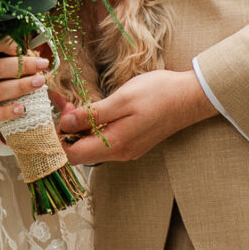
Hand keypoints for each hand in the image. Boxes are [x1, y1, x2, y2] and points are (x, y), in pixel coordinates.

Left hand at [57, 69, 215, 163]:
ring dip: (79, 127)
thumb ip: (92, 114)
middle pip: (80, 151)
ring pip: (91, 145)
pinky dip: (93, 127)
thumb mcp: (122, 99)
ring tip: (74, 104)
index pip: (72, 155)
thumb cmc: (159, 94)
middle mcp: (119, 153)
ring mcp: (126, 149)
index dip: (58, 138)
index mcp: (115, 144)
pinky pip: (104, 139)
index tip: (57, 115)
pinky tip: (92, 110)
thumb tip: (65, 123)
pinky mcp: (131, 142)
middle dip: (66, 130)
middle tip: (64, 104)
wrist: (191, 96)